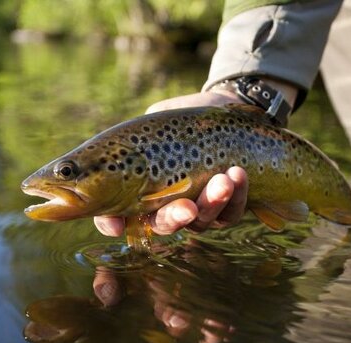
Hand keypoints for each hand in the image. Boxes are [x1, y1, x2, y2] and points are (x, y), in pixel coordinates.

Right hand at [94, 91, 248, 236]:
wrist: (220, 108)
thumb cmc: (178, 119)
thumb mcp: (153, 123)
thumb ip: (137, 138)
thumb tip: (117, 151)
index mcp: (140, 191)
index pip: (117, 217)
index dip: (112, 224)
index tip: (116, 226)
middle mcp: (166, 208)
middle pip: (164, 225)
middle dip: (175, 218)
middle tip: (187, 208)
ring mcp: (197, 211)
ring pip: (201, 222)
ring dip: (212, 204)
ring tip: (223, 181)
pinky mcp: (226, 208)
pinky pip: (231, 213)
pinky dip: (236, 196)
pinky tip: (238, 174)